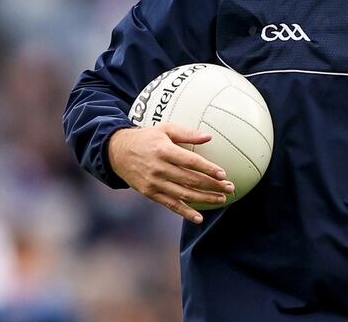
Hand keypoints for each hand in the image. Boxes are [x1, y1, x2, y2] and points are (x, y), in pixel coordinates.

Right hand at [107, 123, 233, 223]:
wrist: (116, 152)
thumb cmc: (147, 138)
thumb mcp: (165, 129)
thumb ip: (187, 133)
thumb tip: (209, 137)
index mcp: (164, 151)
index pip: (191, 162)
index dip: (208, 169)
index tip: (223, 174)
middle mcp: (159, 168)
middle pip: (190, 179)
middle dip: (212, 185)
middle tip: (230, 188)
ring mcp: (154, 183)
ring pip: (183, 194)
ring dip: (204, 199)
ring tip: (221, 199)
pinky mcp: (149, 193)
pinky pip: (170, 204)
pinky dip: (185, 212)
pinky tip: (199, 218)